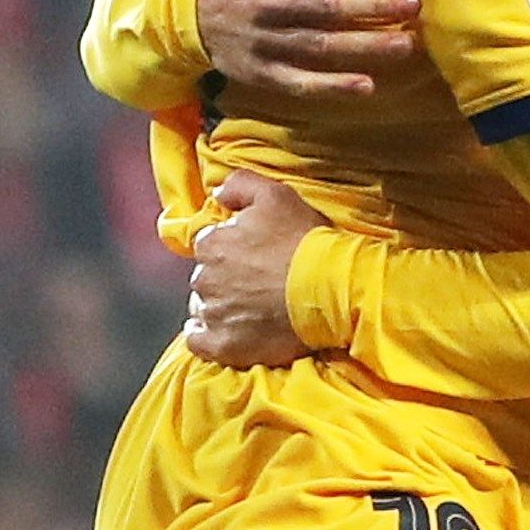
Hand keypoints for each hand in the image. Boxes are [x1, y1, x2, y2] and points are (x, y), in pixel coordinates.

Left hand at [186, 171, 327, 366]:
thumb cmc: (305, 240)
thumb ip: (239, 185)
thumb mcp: (276, 195)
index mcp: (212, 243)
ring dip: (221, 307)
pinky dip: (207, 338)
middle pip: (206, 278)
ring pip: (205, 309)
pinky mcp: (225, 345)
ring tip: (252, 307)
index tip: (254, 255)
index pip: (209, 245)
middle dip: (226, 278)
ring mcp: (214, 314)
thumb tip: (218, 193)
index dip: (231, 249)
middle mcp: (204, 279)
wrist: (330, 287)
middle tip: (259, 281)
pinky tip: (225, 332)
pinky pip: (200, 343)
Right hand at [200, 0, 421, 98]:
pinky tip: (367, 86)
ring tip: (407, 45)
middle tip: (414, 5)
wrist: (187, 12)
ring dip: (366, 48)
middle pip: (328, 6)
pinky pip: (300, 83)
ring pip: (320, 46)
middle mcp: (269, 3)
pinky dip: (332, 87)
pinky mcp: (262, 72)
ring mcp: (265, 41)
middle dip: (373, 6)